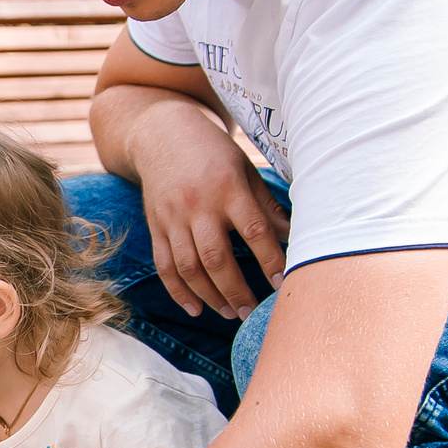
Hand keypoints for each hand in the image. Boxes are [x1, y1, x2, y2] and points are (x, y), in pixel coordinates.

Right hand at [136, 126, 290, 320]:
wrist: (160, 135)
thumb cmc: (212, 152)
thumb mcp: (244, 169)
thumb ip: (265, 204)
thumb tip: (291, 235)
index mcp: (227, 188)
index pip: (253, 231)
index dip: (269, 259)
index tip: (280, 284)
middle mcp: (198, 206)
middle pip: (216, 258)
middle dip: (236, 290)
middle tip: (253, 312)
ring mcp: (173, 218)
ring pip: (190, 267)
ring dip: (210, 296)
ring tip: (231, 312)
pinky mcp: (156, 227)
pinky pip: (165, 265)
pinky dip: (179, 291)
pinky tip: (195, 308)